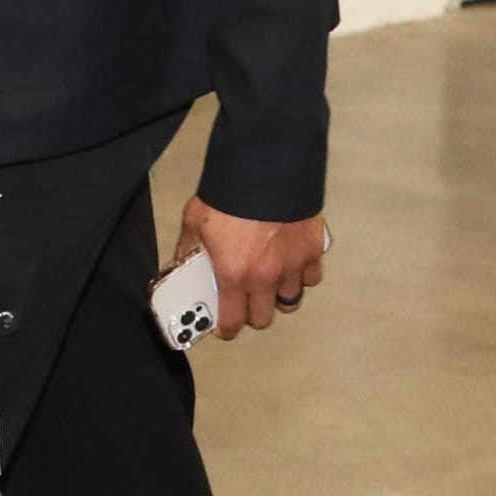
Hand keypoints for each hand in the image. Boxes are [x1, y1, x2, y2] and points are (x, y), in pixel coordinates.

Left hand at [170, 199, 327, 340]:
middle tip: (245, 298)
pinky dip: (302, 275)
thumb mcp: (195, 221)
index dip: (226, 328)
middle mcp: (266, 277)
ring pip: (291, 301)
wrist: (265, 167)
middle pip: (264, 318)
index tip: (224, 325)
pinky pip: (311, 277)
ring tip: (270, 282)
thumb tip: (181, 265)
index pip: (233, 322)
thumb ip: (189, 249)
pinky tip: (291, 262)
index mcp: (234, 274)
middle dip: (253, 313)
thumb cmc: (227, 194)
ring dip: (278, 296)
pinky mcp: (313, 250)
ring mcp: (294, 265)